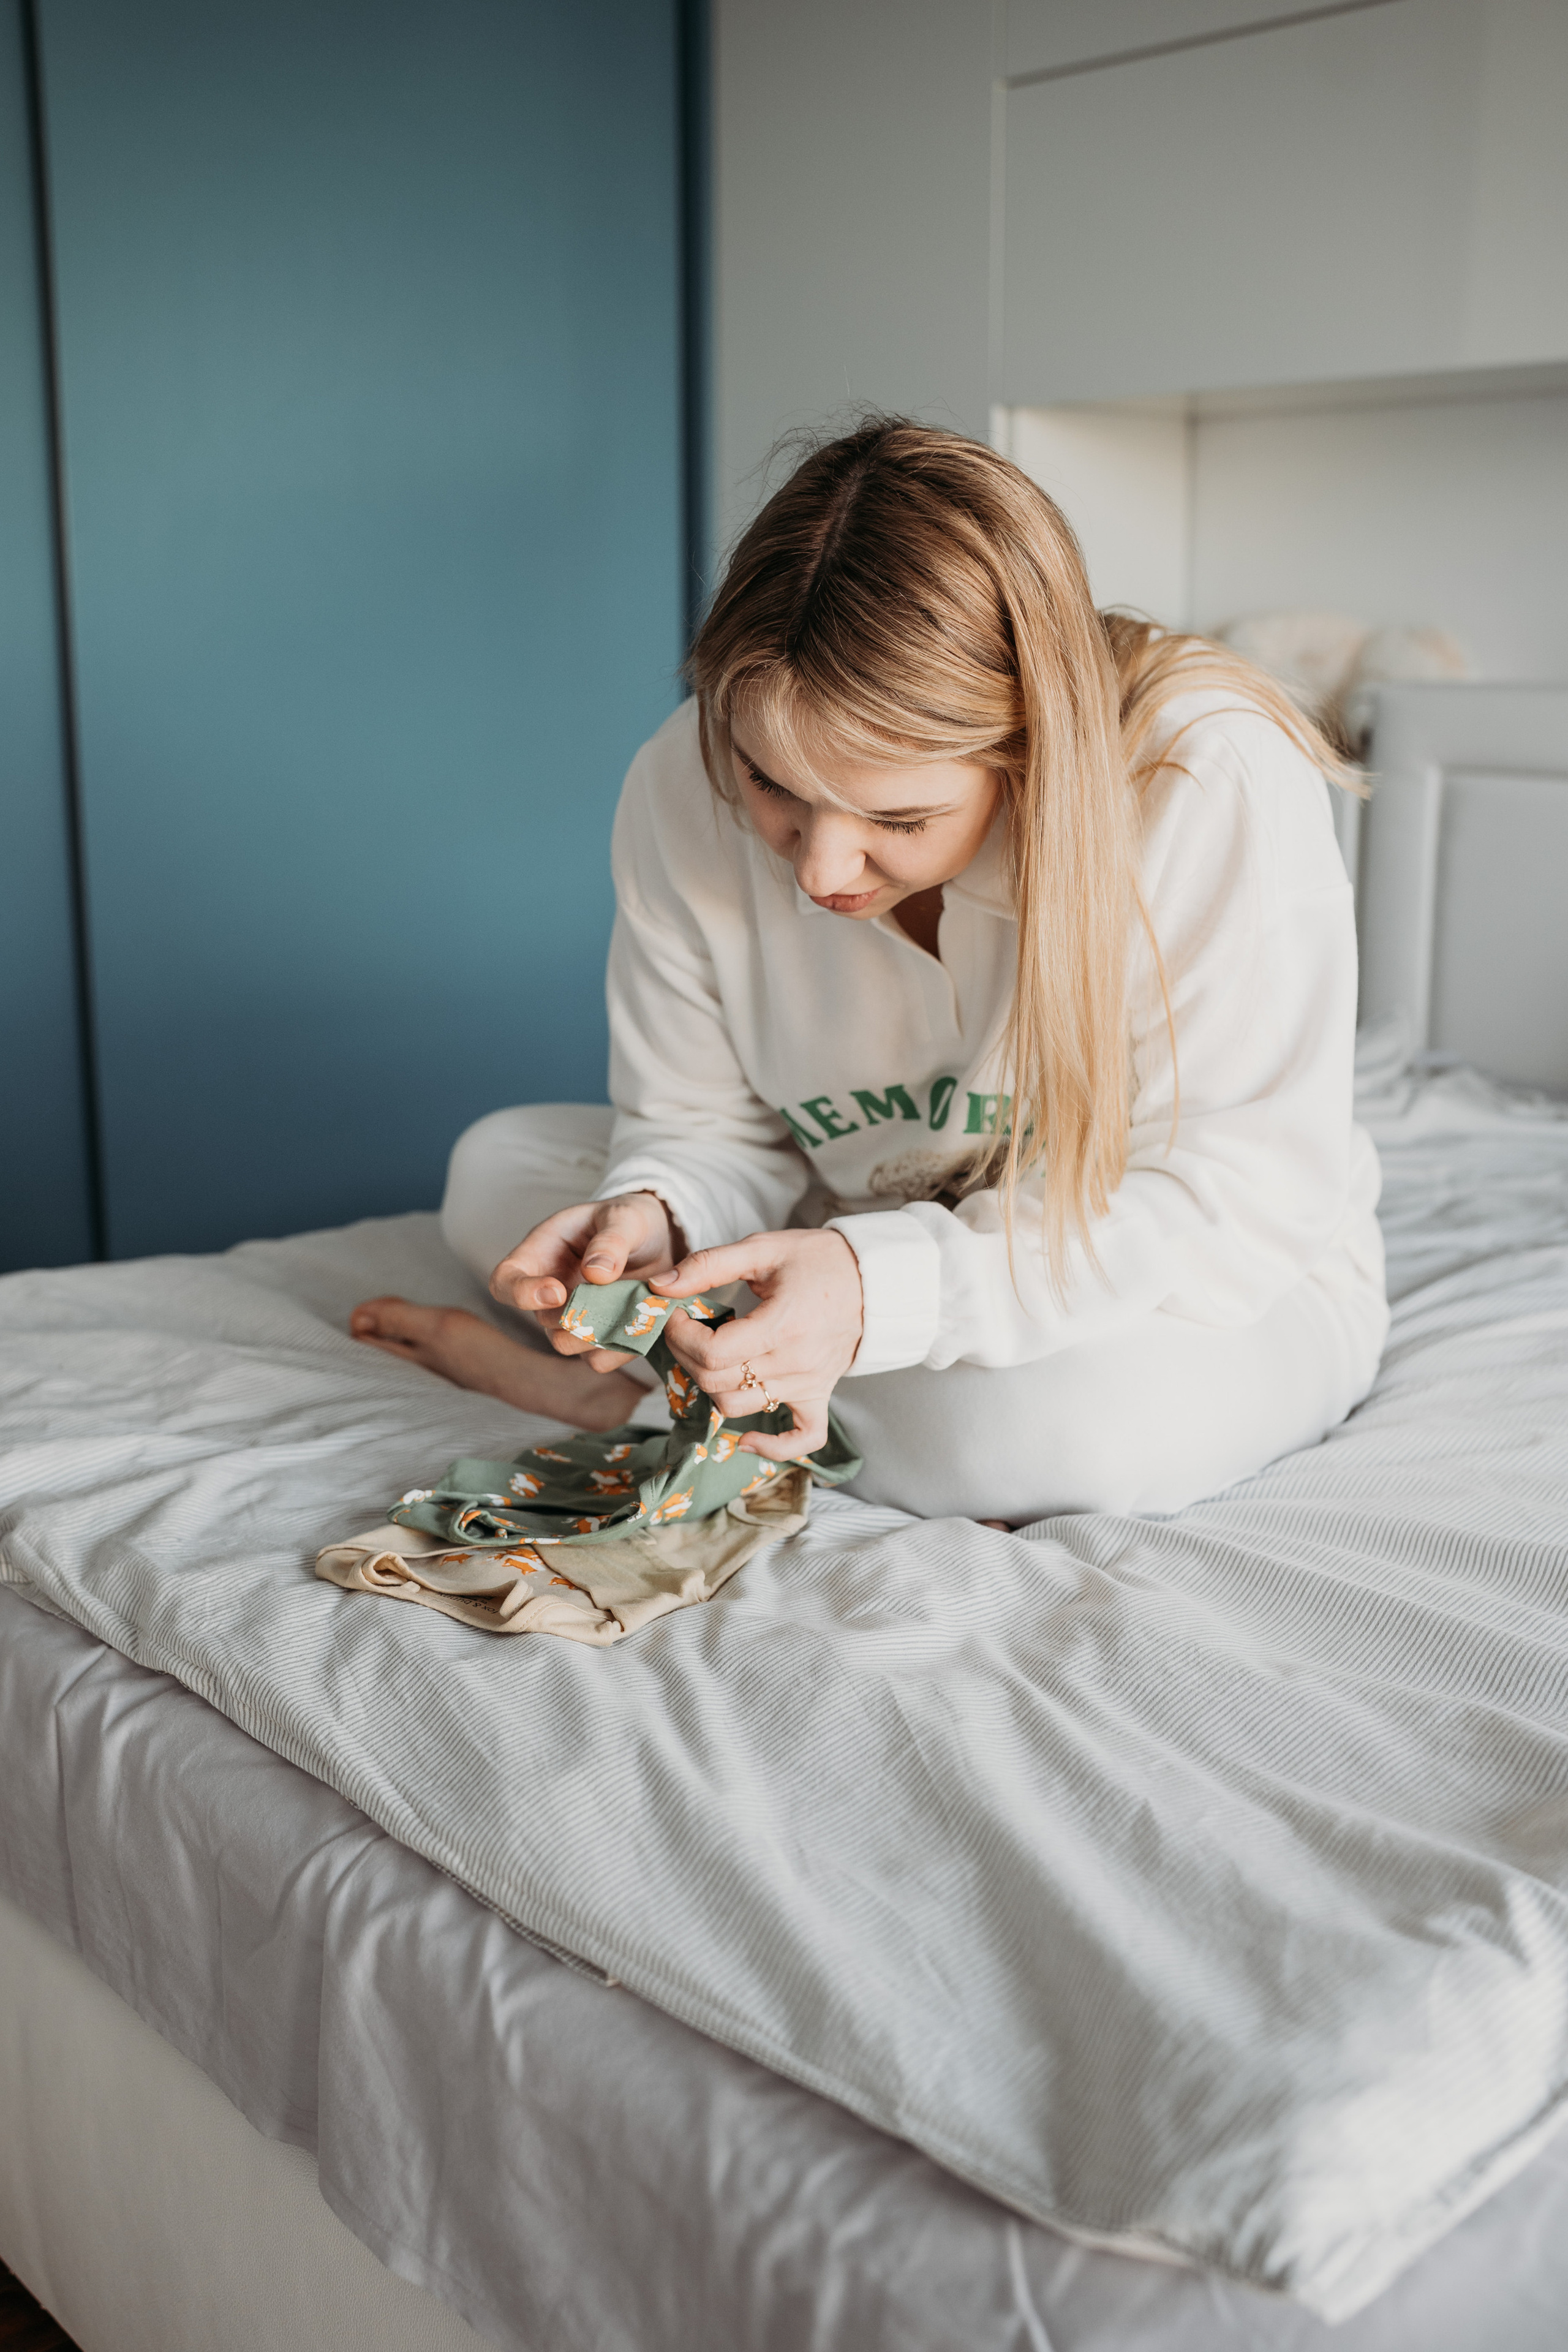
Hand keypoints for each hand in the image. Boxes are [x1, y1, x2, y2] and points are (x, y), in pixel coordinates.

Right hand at [491, 1193, 680, 1371]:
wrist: (660, 1240)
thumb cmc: (630, 1220)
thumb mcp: (626, 1217)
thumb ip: (612, 1240)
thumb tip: (595, 1273)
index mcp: (542, 1252)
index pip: (505, 1280)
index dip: (521, 1293)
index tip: (558, 1293)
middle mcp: (551, 1289)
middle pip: (541, 1320)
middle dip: (573, 1316)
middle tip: (614, 1299)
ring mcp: (572, 1317)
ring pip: (567, 1345)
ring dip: (597, 1334)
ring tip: (634, 1310)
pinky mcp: (598, 1337)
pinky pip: (599, 1359)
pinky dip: (621, 1348)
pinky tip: (644, 1327)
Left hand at [652, 1229, 862, 1459]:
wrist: (872, 1278)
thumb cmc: (817, 1260)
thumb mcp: (761, 1248)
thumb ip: (708, 1265)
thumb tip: (661, 1284)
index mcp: (783, 1324)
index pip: (714, 1352)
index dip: (681, 1336)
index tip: (676, 1315)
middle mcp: (797, 1362)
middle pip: (718, 1381)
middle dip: (687, 1355)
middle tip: (685, 1329)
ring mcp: (809, 1384)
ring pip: (738, 1407)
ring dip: (710, 1385)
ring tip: (709, 1354)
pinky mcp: (819, 1397)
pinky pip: (800, 1439)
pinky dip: (770, 1446)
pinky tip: (745, 1437)